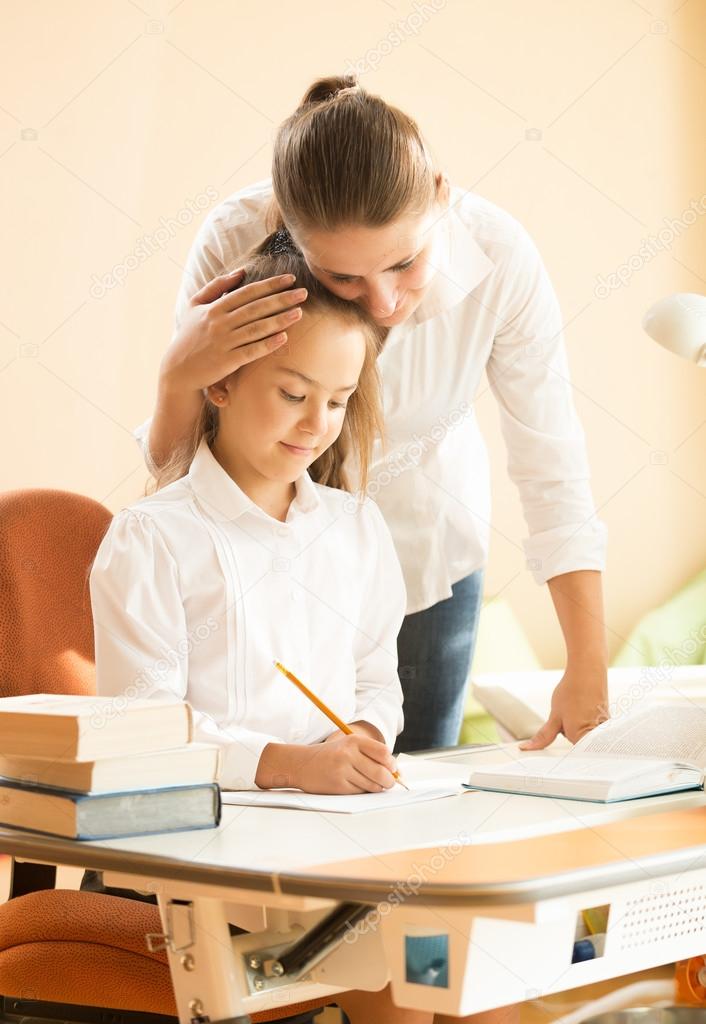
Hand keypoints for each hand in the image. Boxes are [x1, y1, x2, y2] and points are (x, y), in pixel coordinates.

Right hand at [160, 269, 307, 394]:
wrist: (177, 369)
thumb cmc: (188, 336)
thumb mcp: (195, 306)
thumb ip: (216, 287)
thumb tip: (240, 272)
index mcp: (214, 308)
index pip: (247, 292)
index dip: (270, 285)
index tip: (290, 280)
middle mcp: (220, 323)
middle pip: (256, 308)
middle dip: (281, 299)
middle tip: (303, 293)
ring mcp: (224, 342)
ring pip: (256, 328)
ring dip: (280, 320)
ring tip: (300, 312)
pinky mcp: (227, 361)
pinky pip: (251, 351)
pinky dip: (267, 344)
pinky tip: (284, 338)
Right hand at [256, 734, 397, 793]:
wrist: (301, 764)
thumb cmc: (330, 756)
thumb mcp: (348, 747)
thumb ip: (370, 755)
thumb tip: (395, 772)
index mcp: (353, 741)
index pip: (383, 753)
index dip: (392, 764)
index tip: (393, 769)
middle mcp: (348, 754)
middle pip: (381, 772)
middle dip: (389, 780)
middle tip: (389, 783)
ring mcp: (342, 770)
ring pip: (372, 785)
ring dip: (376, 788)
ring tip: (371, 784)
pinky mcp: (337, 786)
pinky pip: (359, 792)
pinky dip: (362, 792)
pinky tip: (356, 786)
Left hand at [519, 663, 608, 749]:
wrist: (588, 671)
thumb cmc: (572, 692)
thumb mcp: (554, 716)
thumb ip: (544, 736)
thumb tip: (526, 749)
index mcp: (580, 739)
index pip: (571, 757)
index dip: (562, 755)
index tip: (555, 747)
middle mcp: (595, 737)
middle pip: (577, 747)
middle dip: (568, 738)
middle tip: (568, 718)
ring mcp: (602, 729)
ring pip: (583, 737)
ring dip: (576, 729)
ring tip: (576, 711)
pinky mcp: (606, 722)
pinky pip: (592, 729)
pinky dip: (585, 723)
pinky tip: (582, 708)